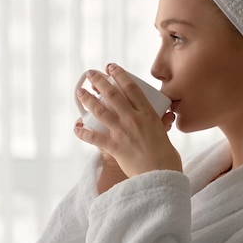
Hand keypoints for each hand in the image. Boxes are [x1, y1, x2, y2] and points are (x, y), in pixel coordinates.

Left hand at [74, 63, 181, 177]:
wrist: (161, 175)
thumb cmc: (166, 157)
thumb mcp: (164, 133)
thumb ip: (161, 122)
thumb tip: (167, 115)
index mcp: (148, 114)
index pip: (131, 88)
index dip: (120, 75)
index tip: (111, 67)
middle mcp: (134, 119)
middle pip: (113, 95)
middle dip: (100, 81)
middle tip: (91, 74)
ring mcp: (122, 132)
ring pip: (101, 111)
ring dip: (87, 100)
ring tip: (80, 92)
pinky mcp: (114, 147)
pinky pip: (94, 138)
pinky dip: (83, 133)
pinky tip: (76, 128)